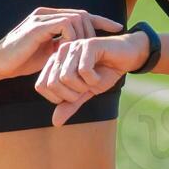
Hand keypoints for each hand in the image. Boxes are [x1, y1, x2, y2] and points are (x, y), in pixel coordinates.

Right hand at [0, 7, 122, 81]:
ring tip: (84, 52)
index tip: (117, 28)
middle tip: (100, 47)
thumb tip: (80, 51)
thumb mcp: (48, 53)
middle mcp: (46, 14)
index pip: (80, 15)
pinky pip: (65, 25)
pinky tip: (72, 51)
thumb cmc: (20, 61)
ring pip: (76, 18)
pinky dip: (73, 37)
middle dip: (95, 29)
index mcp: (49, 19)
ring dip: (84, 36)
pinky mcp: (37, 27)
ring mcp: (41, 18)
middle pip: (82, 14)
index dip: (100, 20)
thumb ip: (62, 47)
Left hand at [35, 31, 149, 126]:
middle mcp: (61, 52)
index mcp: (55, 62)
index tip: (76, 93)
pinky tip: (100, 74)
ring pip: (67, 77)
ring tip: (93, 80)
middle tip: (86, 88)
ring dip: (83, 86)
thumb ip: (70, 105)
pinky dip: (94, 79)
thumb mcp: (85, 92)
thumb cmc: (104, 72)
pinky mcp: (88, 45)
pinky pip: (84, 70)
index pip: (42, 86)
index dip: (59, 98)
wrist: (127, 58)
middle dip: (72, 94)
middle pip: (53, 83)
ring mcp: (74, 46)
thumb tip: (55, 123)